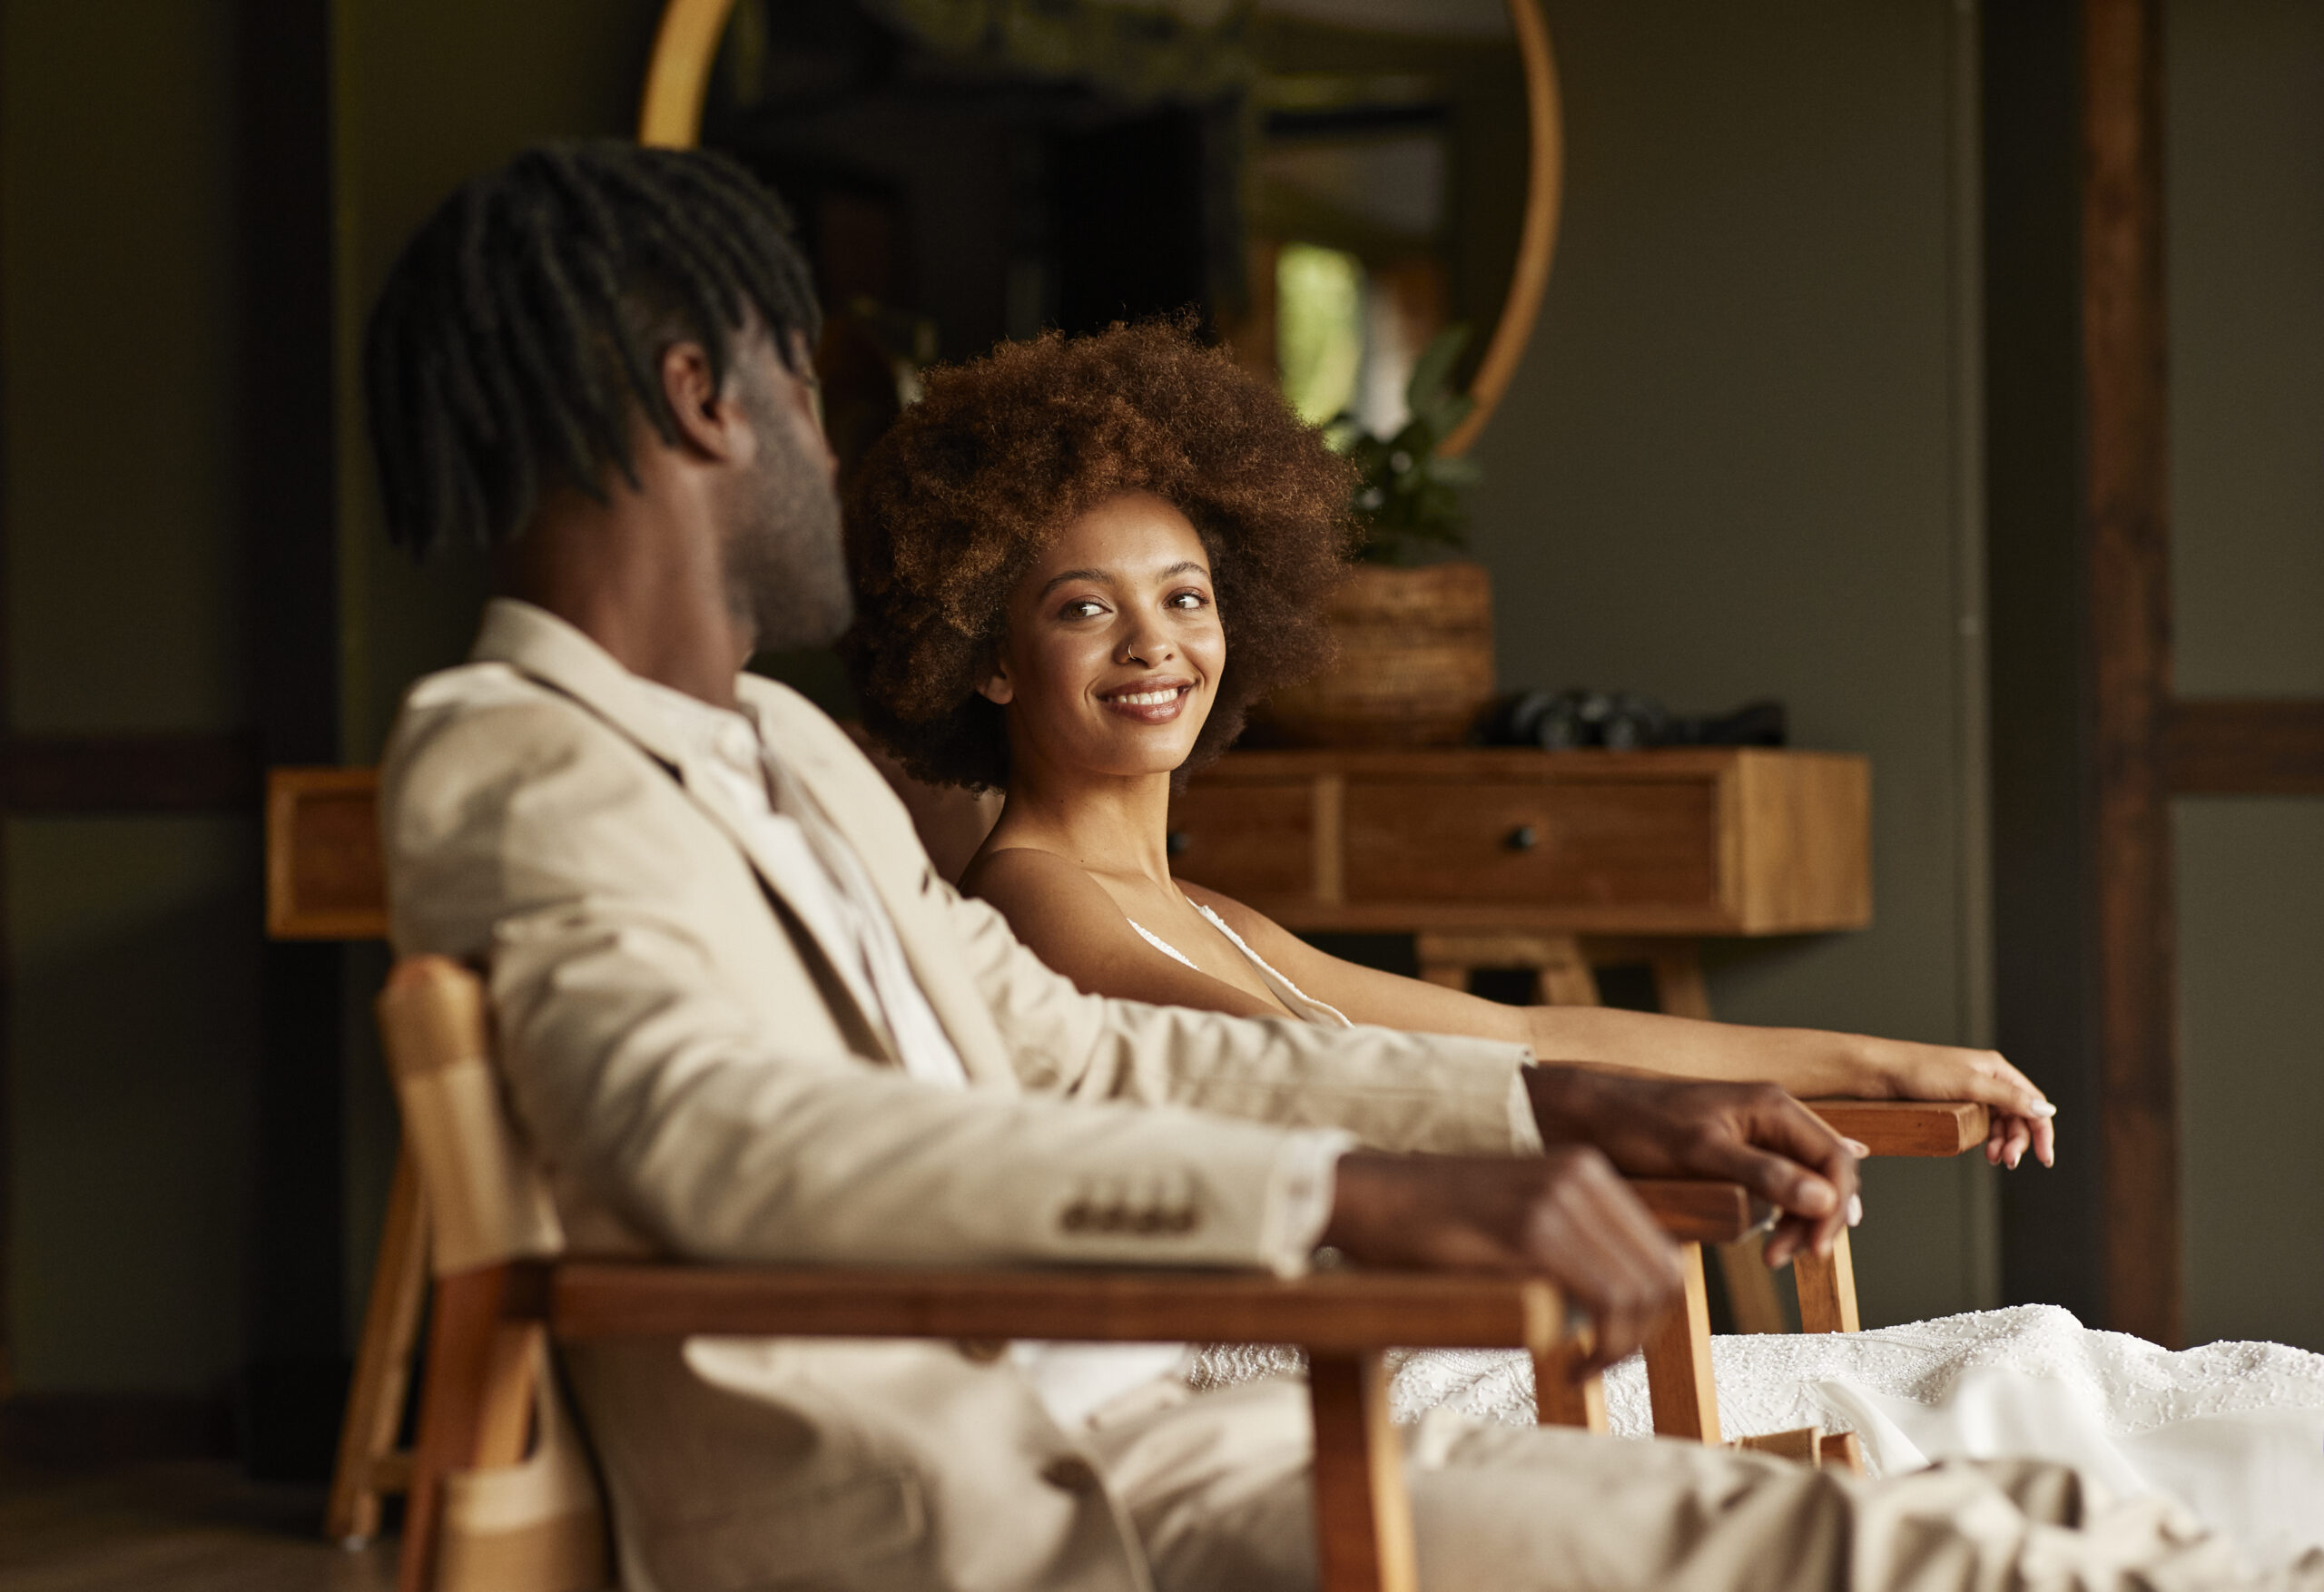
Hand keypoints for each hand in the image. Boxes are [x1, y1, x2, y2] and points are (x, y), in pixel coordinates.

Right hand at [1321, 1148, 1681, 1375]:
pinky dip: (1600, 1346)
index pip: (1658, 1252)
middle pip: (1662, 1275)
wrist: (1367, 1196)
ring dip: (1621, 1347)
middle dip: (1642, 1336)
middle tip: (1596, 1365)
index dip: (1649, 1315)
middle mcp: (1582, 1175)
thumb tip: (1619, 1307)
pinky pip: (1603, 1300)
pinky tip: (1567, 1367)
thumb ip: (1569, 1242)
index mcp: (1584, 1169)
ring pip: (1640, 1292)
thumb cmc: (1430, 1223)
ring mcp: (1558, 1199)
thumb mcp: (1517, 1216)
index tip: (1610, 1345)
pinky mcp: (1531, 1230)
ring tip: (1581, 1369)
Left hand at [1522, 1065, 1858, 1268]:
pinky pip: (1778, 1185)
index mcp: (1774, 1107)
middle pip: (1826, 1174)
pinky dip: (1779, 1214)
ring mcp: (1758, 1134)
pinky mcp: (1739, 1153)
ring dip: (1797, 1221)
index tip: (1815, 1249)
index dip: (1836, 1206)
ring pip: (1804, 1184)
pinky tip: (1775, 1235)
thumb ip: (1763, 1175)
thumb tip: (1824, 1201)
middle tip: (1785, 1257)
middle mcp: (1774, 1116)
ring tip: (1772, 1256)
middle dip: (1816, 1219)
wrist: (1593, 1115)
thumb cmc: (1641, 1126)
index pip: (1836, 1159)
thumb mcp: (1701, 1154)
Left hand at [1857, 1040, 2055, 1168]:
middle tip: (2007, 1161)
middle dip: (2018, 1141)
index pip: (2033, 1102)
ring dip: (2002, 1143)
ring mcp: (1970, 1093)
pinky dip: (1986, 1140)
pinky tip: (1983, 1150)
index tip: (2045, 1158)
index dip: (2042, 1131)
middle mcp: (1987, 1079)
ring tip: (1994, 1158)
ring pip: (1999, 1123)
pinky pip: (1980, 1125)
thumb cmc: (1919, 1071)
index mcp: (1996, 1069)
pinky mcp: (1953, 1105)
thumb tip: (2046, 1110)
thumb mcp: (1969, 1084)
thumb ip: (2008, 1097)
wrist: (1877, 1072)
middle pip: (2018, 1116)